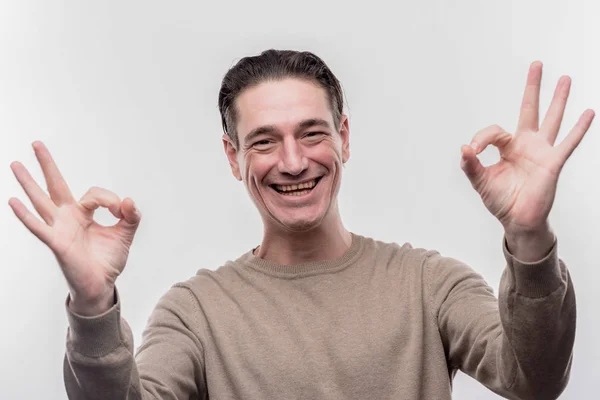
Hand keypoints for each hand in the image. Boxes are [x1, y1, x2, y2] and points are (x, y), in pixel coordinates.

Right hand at [8, 141, 141, 314]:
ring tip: (15, 164)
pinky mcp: (57, 243)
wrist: (102, 285)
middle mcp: (68, 217)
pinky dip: (26, 216)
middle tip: (37, 143)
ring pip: (41, 201)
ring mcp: (60, 229)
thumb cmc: (108, 260)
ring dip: (28, 183)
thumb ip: (131, 217)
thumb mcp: (125, 234)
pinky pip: (39, 227)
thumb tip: (128, 200)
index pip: (94, 194)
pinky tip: (13, 202)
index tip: (121, 210)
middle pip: (55, 185)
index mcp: (84, 213)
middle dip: (47, 165)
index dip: (110, 199)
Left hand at [460, 61, 594, 235]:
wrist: (517, 220)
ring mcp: (541, 152)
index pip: (494, 131)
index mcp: (507, 148)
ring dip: (558, 100)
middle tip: (536, 64)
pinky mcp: (552, 163)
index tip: (472, 150)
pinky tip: (588, 113)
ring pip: (551, 120)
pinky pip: (568, 143)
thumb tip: (463, 149)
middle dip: (532, 87)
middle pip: (530, 109)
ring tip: (564, 79)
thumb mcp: (481, 182)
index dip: (481, 138)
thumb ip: (471, 166)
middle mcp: (526, 145)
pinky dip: (578, 129)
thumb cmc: (501, 201)